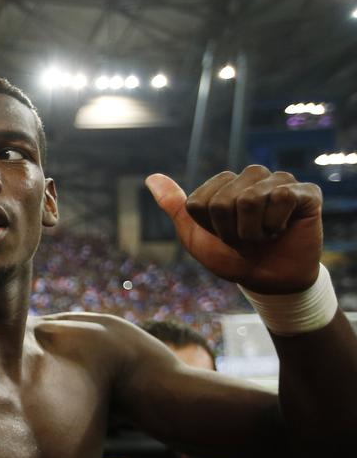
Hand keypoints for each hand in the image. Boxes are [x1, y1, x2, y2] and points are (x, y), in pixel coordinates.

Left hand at [147, 168, 323, 293]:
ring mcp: (280, 181)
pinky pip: (281, 199)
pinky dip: (275, 224)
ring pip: (249, 200)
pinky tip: (282, 229)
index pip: (199, 202)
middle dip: (230, 232)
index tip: (224, 236)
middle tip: (246, 240)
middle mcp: (252, 176)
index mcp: (224, 183)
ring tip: (264, 236)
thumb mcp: (195, 236)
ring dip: (252, 231)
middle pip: (222, 202)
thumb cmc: (232, 258)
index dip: (209, 228)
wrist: (269, 281)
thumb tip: (151, 177)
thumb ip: (176, 206)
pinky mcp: (305, 192)